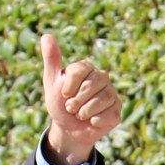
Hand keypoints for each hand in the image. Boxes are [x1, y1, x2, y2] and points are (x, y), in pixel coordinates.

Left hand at [40, 33, 121, 164]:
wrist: (68, 129)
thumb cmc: (60, 103)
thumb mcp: (52, 81)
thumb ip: (52, 59)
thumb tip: (47, 35)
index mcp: (87, 68)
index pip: (81, 70)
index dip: (70, 85)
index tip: (64, 94)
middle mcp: (102, 78)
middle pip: (93, 84)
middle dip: (77, 100)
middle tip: (70, 108)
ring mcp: (111, 94)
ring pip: (103, 98)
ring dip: (86, 111)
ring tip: (79, 115)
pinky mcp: (116, 111)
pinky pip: (110, 114)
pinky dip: (96, 121)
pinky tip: (91, 122)